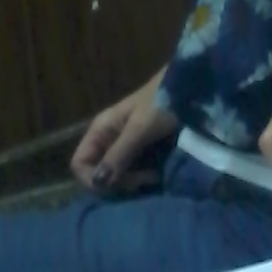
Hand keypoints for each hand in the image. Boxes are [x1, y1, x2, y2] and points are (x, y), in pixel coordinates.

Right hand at [70, 70, 176, 191]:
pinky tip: (156, 175)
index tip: (119, 182)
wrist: (191, 86)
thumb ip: (118, 155)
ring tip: (153, 177)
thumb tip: (97, 184)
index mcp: (100, 129)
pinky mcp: (141, 150)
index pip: (79, 163)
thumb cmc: (162, 101)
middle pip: (98, 173)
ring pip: (116, 174)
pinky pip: (132, 170)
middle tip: (145, 179)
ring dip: (131, 181)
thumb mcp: (140, 128)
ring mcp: (124, 145)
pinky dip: (141, 176)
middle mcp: (107, 139)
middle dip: (117, 182)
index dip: (93, 178)